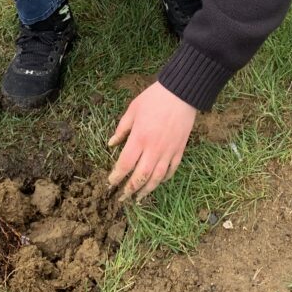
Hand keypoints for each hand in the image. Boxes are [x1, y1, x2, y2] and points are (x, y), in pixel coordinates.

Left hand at [107, 81, 195, 199]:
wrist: (181, 93)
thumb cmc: (154, 98)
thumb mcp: (133, 109)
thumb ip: (121, 129)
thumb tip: (111, 144)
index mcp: (139, 138)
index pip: (125, 165)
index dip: (116, 177)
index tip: (110, 183)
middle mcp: (154, 149)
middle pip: (140, 177)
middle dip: (130, 190)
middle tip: (122, 198)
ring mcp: (168, 151)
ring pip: (156, 178)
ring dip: (146, 190)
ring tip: (138, 198)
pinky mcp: (179, 150)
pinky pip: (171, 170)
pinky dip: (164, 179)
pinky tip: (157, 182)